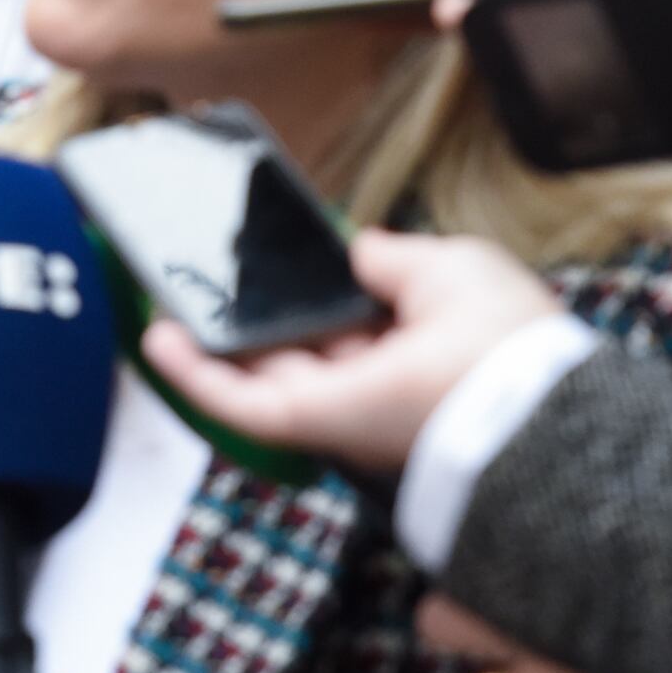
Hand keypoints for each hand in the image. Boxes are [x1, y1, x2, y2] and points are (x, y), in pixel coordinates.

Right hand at [135, 230, 562, 475]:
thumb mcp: (448, 266)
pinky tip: (160, 336)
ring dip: (203, 344)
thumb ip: (390, 259)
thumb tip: (357, 248)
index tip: (268, 260)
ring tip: (161, 300)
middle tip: (198, 279)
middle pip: (292, 350)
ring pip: (254, 378)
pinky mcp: (306, 424)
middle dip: (248, 319)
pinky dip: (192, 373)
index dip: (307, 292)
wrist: (511, 401)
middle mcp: (372, 382)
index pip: (347, 320)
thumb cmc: (498, 333)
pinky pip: (236, 403)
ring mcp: (336, 407)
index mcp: (413, 343)